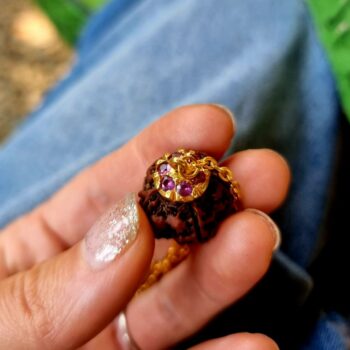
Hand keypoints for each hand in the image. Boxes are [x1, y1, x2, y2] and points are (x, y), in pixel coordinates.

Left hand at [0, 105, 289, 348]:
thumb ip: (46, 285)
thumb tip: (127, 230)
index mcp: (46, 251)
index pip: (113, 188)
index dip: (163, 149)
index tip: (212, 124)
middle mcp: (93, 287)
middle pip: (163, 235)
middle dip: (215, 197)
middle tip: (263, 171)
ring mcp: (118, 336)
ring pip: (180, 296)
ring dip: (226, 266)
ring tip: (260, 236)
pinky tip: (257, 343)